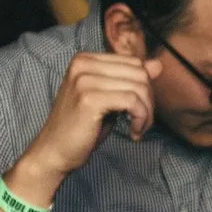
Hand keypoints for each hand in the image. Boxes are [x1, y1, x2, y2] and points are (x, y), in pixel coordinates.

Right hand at [16, 50, 162, 183]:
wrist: (54, 152)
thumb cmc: (81, 128)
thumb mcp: (109, 99)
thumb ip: (130, 80)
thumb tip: (157, 64)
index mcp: (85, 59)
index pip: (134, 62)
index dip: (145, 87)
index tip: (140, 110)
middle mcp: (83, 64)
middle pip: (139, 72)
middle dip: (149, 100)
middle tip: (142, 122)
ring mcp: (84, 80)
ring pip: (138, 87)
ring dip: (146, 113)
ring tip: (138, 129)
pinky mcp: (89, 99)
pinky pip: (132, 101)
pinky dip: (140, 119)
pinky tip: (133, 133)